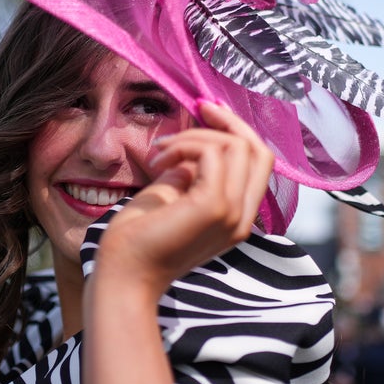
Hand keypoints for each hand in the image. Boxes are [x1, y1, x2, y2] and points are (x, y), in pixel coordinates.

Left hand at [95, 100, 273, 300]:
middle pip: (259, 150)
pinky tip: (158, 159)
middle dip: (229, 121)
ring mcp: (232, 214)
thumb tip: (198, 144)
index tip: (207, 113)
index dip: (237, 131)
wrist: (123, 274)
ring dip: (194, 136)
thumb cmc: (140, 238)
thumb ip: (192, 172)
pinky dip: (185, 146)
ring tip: (161, 150)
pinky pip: (212, 155)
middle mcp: (243, 218)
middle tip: (197, 109)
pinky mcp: (213, 207)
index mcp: (238, 217)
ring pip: (236, 147)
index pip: (260, 163)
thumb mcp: (173, 194)